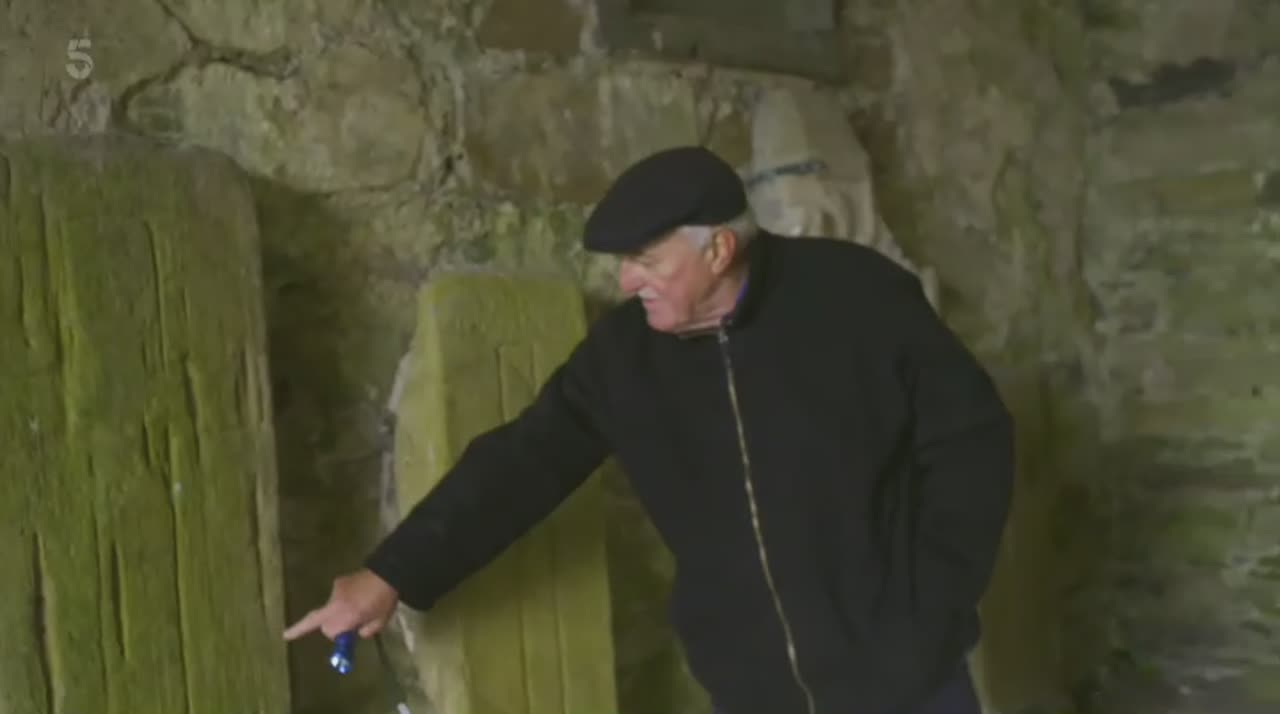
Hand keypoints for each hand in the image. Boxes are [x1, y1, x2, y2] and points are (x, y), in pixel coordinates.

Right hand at [283, 568, 399, 640]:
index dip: (323, 636)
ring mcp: (336, 591)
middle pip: (322, 622)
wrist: (389, 572)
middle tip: (348, 630)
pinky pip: (336, 598)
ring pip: (328, 609)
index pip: (328, 631)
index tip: (286, 635)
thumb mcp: (379, 622)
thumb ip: (364, 631)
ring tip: (360, 608)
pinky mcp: (339, 582)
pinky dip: (342, 602)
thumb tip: (356, 632)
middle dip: (331, 628)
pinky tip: (358, 598)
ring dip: (337, 613)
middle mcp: (336, 603)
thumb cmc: (385, 599)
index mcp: (347, 615)